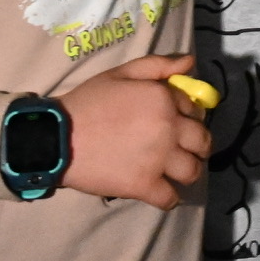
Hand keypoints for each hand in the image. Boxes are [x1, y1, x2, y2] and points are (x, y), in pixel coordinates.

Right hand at [59, 53, 213, 208]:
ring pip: (193, 172)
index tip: (177, 123)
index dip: (188, 116)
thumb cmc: (88, 102)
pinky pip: (170, 198)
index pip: (195, 109)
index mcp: (163, 99)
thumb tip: (190, 62)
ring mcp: (158, 159)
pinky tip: (161, 192)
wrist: (57, 137)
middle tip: (182, 150)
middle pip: (202, 142)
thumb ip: (157, 65)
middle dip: (197, 146)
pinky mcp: (143, 185)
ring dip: (187, 172)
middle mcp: (168, 128)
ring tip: (174, 171)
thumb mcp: (121, 73)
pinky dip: (169, 198)